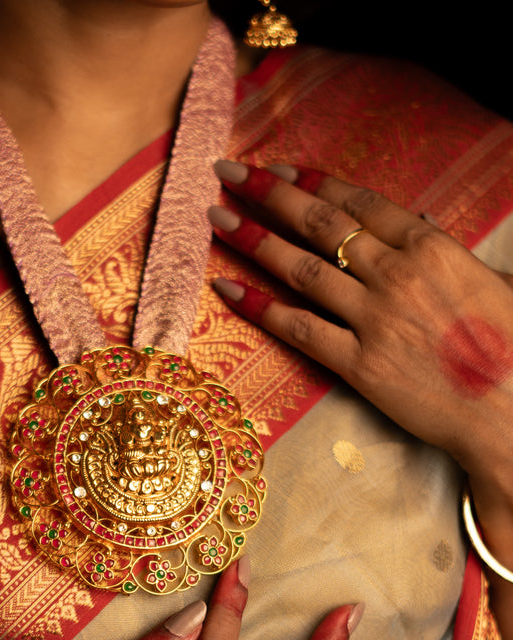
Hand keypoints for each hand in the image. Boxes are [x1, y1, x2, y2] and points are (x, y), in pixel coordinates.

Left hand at [208, 161, 512, 480]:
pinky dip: (259, 307)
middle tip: (230, 174)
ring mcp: (374, 320)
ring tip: (217, 218)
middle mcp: (396, 275)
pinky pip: (299, 329)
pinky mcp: (360, 365)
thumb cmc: (511, 345)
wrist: (511, 409)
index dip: (312, 183)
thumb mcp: (490, 281)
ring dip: (253, 239)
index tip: (280, 168)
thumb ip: (445, 251)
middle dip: (270, 195)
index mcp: (430, 248)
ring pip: (301, 270)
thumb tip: (419, 222)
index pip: (358, 203)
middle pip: (320, 226)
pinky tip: (227, 288)